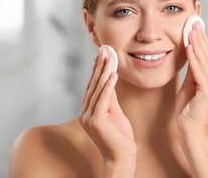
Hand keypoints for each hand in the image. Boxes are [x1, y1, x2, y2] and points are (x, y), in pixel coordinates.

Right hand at [78, 48, 135, 162]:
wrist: (122, 156)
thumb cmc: (120, 136)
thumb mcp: (114, 111)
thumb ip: (110, 96)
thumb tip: (110, 78)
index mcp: (88, 111)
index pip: (92, 87)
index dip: (96, 71)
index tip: (99, 56)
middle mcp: (85, 113)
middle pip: (92, 86)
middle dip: (98, 67)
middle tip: (103, 51)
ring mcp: (88, 118)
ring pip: (97, 90)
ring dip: (103, 72)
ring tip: (108, 58)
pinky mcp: (96, 121)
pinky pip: (103, 99)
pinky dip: (108, 86)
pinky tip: (113, 74)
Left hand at [176, 22, 207, 134]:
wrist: (190, 131)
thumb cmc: (188, 110)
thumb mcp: (190, 86)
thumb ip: (193, 71)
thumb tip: (191, 52)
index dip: (202, 40)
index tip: (196, 26)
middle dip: (201, 37)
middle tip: (194, 21)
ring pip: (205, 60)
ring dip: (197, 43)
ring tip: (192, 28)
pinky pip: (200, 71)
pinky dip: (194, 58)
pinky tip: (189, 46)